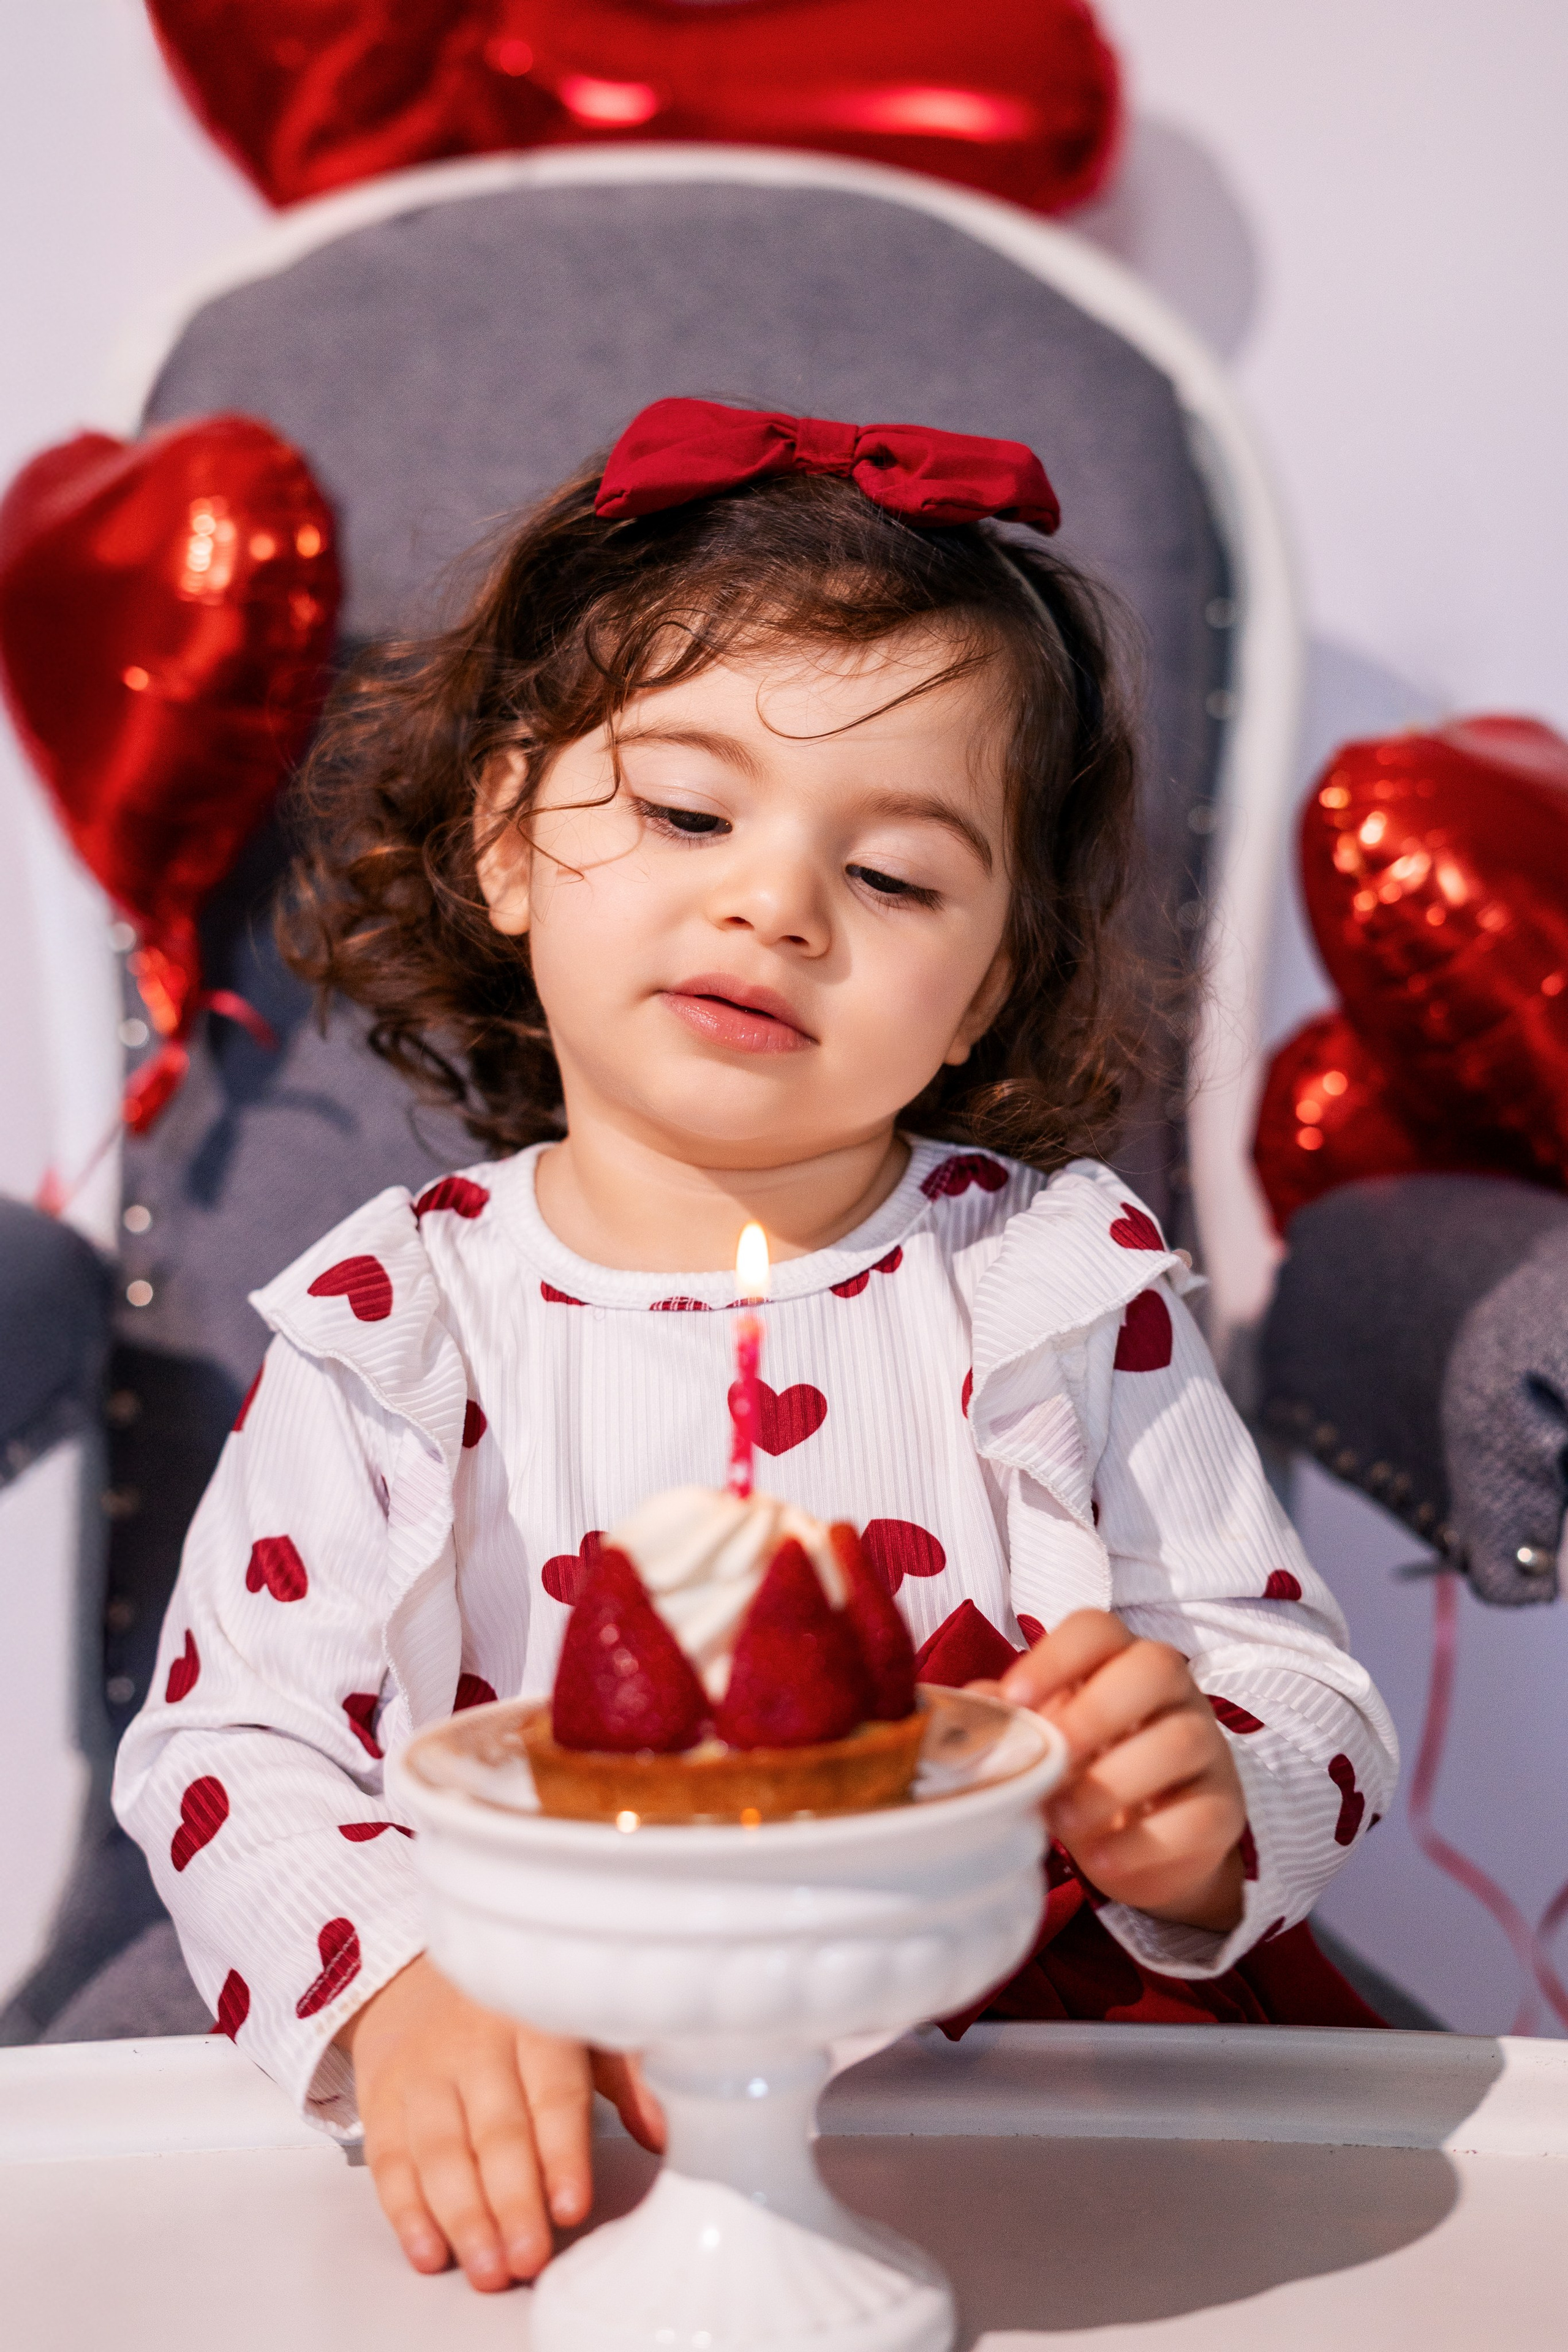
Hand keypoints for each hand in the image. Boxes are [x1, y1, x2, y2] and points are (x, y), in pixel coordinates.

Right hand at [338, 1955, 664, 2289]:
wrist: (415, 1975)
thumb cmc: (514, 2013)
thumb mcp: (576, 2024)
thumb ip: (623, 2075)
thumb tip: (660, 2132)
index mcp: (535, 2018)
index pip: (553, 2093)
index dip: (562, 2153)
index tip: (571, 2205)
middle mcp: (475, 2041)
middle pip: (496, 2131)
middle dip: (513, 2202)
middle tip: (528, 2257)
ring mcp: (423, 2069)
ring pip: (441, 2151)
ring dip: (464, 2217)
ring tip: (488, 2266)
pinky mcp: (382, 2096)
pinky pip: (391, 2159)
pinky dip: (407, 2211)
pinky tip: (429, 2248)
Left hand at [997, 1610, 1246, 1932]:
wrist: (1144, 1848)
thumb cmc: (1087, 1773)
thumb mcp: (1047, 1743)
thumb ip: (1013, 1721)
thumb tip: (973, 1707)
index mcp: (1120, 1661)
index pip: (1098, 1628)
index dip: (1057, 1655)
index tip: (1015, 1697)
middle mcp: (1174, 1693)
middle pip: (1155, 1667)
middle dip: (1094, 1712)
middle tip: (1051, 1760)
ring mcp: (1207, 1748)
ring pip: (1180, 1741)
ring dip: (1111, 1783)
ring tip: (1061, 1820)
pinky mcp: (1222, 1811)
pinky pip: (1197, 1816)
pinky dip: (1141, 1842)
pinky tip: (1098, 1859)